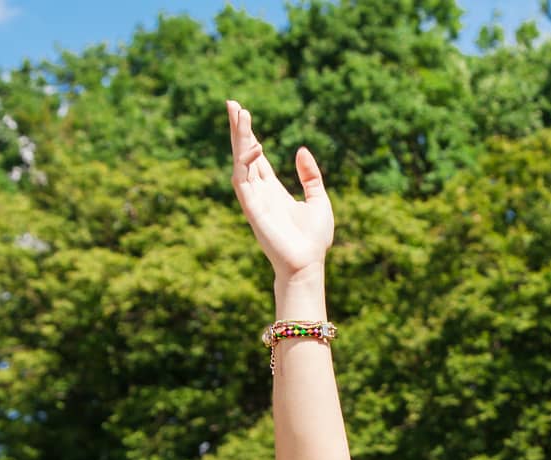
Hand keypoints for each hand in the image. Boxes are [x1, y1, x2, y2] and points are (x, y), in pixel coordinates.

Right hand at [226, 99, 333, 279]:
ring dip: (238, 138)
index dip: (249, 135)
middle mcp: (260, 191)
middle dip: (238, 129)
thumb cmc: (313, 240)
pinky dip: (245, 162)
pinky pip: (242, 180)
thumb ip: (310, 176)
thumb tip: (300, 150)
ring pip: (240, 162)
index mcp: (273, 190)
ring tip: (239, 113)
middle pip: (244, 154)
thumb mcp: (319, 200)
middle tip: (232, 103)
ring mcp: (254, 199)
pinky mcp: (252, 209)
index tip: (243, 112)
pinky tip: (254, 145)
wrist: (307, 265)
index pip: (257, 157)